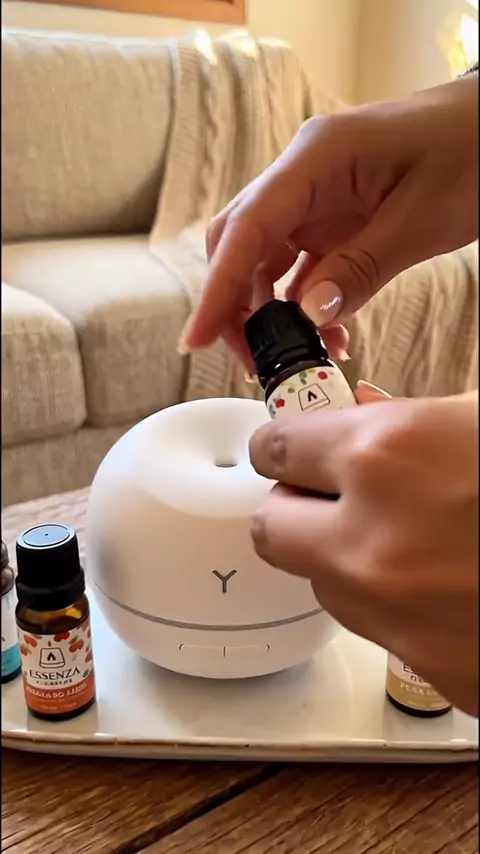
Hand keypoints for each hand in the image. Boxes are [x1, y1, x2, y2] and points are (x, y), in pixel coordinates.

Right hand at [181, 73, 477, 365]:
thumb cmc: (470, 149)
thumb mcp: (422, 218)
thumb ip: (362, 267)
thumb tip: (309, 317)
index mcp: (317, 158)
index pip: (247, 228)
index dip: (217, 288)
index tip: (196, 337)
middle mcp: (303, 177)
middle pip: (241, 246)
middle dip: (237, 308)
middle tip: (255, 362)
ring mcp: (314, 199)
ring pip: (264, 262)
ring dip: (272, 314)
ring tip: (300, 357)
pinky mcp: (331, 220)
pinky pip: (300, 268)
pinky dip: (304, 306)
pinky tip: (327, 336)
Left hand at [248, 391, 478, 716]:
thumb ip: (412, 414)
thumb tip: (361, 410)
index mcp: (388, 456)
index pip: (277, 447)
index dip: (286, 443)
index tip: (292, 446)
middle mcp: (373, 542)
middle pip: (273, 526)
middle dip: (296, 505)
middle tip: (331, 493)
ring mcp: (396, 617)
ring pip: (320, 582)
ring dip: (343, 555)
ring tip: (407, 536)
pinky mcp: (427, 668)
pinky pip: (377, 628)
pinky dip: (393, 602)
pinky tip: (445, 581)